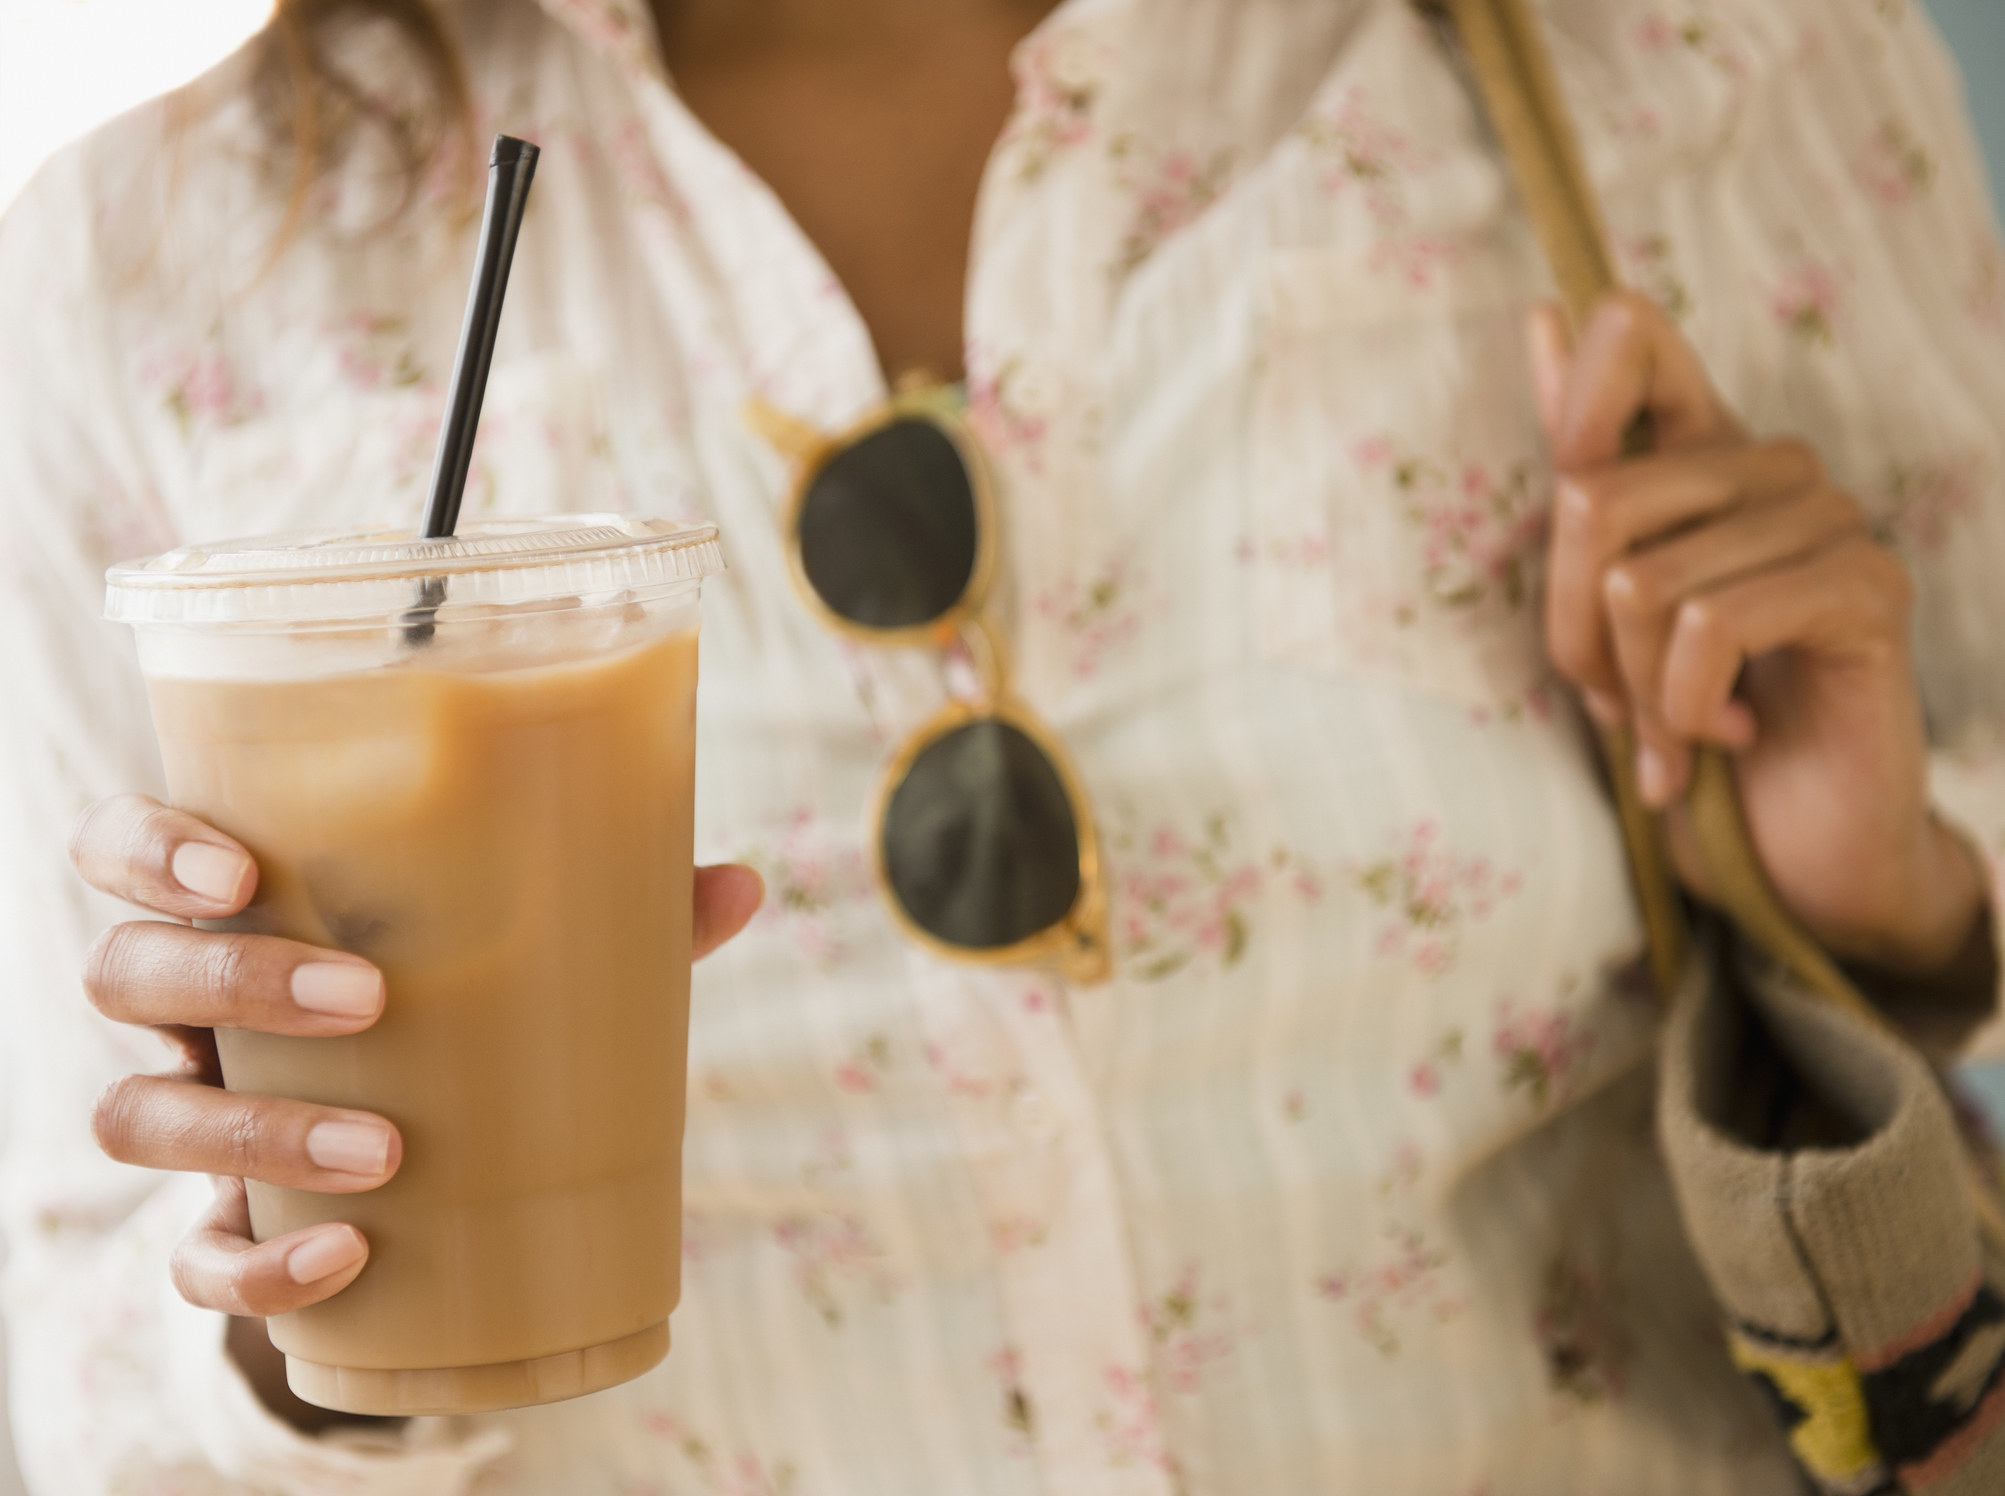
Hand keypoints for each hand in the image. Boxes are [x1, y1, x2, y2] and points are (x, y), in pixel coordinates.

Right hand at [69, 793, 762, 1426]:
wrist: (439, 1157)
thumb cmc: (468, 1006)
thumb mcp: (533, 950)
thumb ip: (621, 913)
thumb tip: (740, 886)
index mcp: (241, 910)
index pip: (125, 849)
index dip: (148, 849)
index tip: (240, 867)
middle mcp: (188, 1011)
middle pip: (124, 973)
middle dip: (229, 979)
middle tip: (367, 997)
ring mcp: (195, 1120)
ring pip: (137, 1118)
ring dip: (251, 1134)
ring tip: (387, 1150)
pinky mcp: (222, 1230)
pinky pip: (191, 1263)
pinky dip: (258, 1272)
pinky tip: (350, 1258)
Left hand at [1531, 292, 1983, 975]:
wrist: (1791, 854)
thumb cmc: (1688, 732)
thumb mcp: (1603, 615)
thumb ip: (1581, 476)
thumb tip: (1541, 314)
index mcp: (1700, 457)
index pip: (1634, 336)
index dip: (1574, 396)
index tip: (1568, 481)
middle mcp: (1770, 467)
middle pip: (1591, 503)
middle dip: (1573, 636)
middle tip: (1614, 706)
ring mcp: (1830, 520)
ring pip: (1642, 582)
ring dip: (1632, 693)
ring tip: (1677, 735)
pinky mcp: (1867, 589)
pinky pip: (1711, 624)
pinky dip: (1685, 707)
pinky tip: (1724, 737)